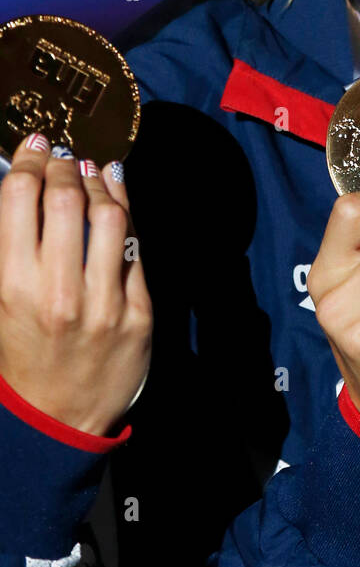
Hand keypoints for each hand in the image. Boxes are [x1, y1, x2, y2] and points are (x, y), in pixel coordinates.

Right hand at [0, 133, 151, 436]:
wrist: (56, 421)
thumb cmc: (18, 358)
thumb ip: (11, 250)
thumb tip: (22, 189)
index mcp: (12, 289)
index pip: (18, 201)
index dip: (28, 162)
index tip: (35, 145)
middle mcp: (59, 293)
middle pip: (66, 200)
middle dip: (64, 165)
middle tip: (64, 153)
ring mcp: (104, 304)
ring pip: (112, 218)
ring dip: (101, 184)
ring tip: (94, 169)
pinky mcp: (139, 314)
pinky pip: (138, 250)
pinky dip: (128, 217)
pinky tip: (119, 200)